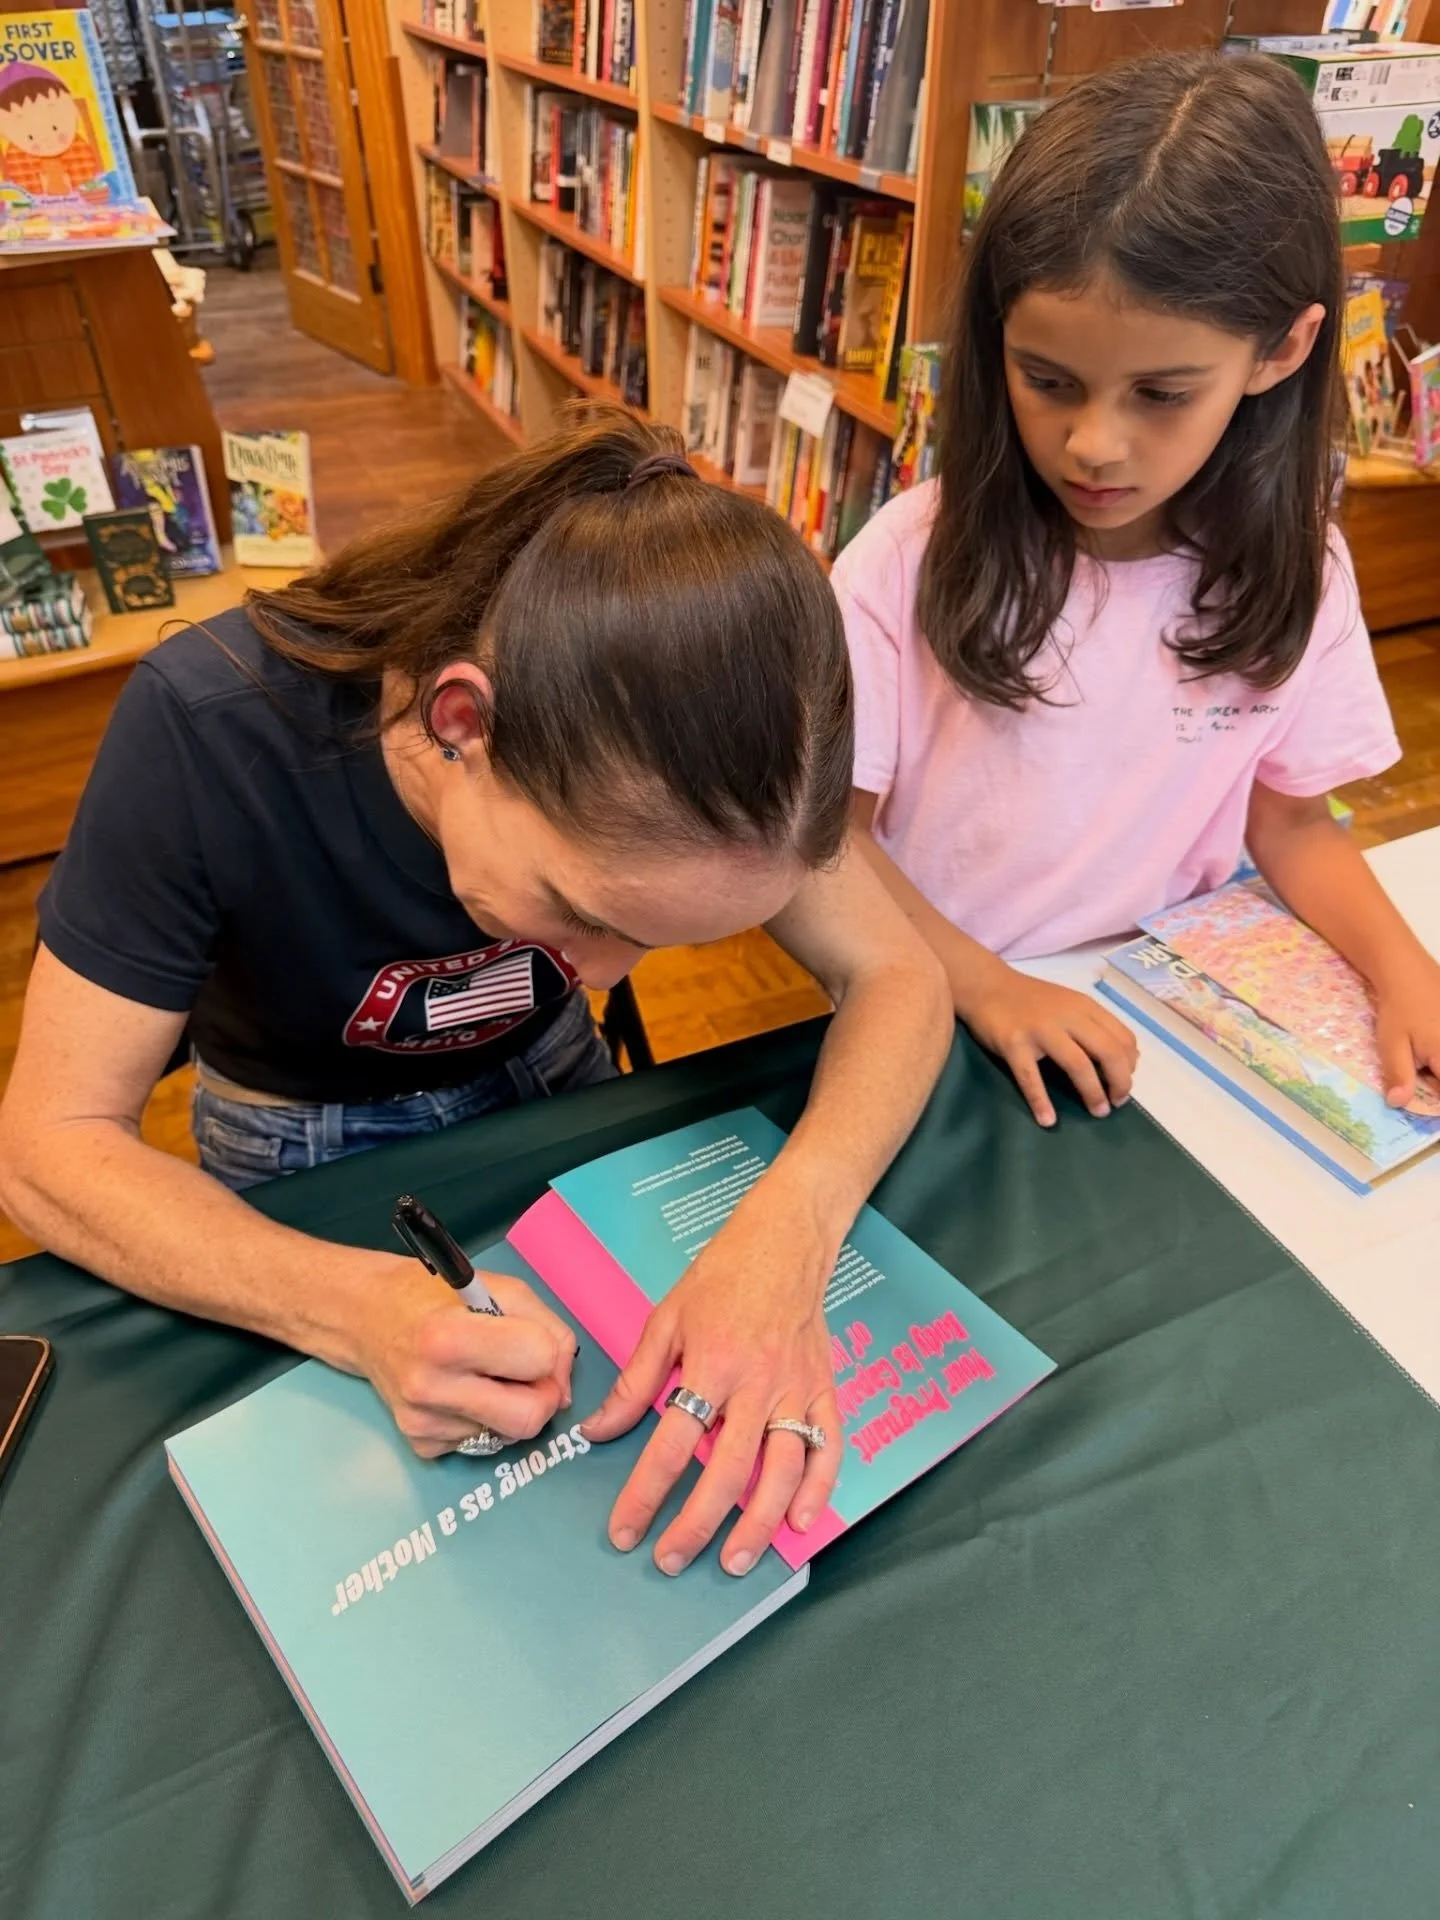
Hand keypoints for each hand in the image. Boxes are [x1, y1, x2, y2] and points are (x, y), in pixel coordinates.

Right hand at [351, 1255, 576, 1458]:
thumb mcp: (498, 1288)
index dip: (547, 1351)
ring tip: (484, 1373)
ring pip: (510, 1434)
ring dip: (511, 1405)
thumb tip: (564, 1385)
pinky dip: (485, 1419)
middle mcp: (431, 1386)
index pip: (539, 1361)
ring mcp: (422, 1422)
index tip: (531, 1340)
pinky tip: (462, 1390)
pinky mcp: (420, 1444)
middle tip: (525, 1371)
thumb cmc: (432, 1296)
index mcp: (450, 1337)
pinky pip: (481, 1442)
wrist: (365, 1317)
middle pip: (529, 1418)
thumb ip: (547, 1328)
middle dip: (543, 1395)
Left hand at [581, 1175, 841, 1576]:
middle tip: (671, 1561)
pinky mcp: (825, 1389)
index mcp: (711, 1364)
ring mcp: (796, 1389)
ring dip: (757, 1523)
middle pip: (726, 1471)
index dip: (645, 1493)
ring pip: (781, 1471)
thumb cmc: (721, 1276)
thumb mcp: (665, 1319)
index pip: (671, 1443)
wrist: (785, 1241)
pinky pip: (828, 1448)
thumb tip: (599, 1431)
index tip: (625, 1531)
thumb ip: (635, 1380)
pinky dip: (817, 1489)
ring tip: (734, 1561)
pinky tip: (798, 1523)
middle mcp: (756, 1383)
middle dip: (696, 1525)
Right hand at [956, 961, 1136, 1126]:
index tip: (1124, 1084)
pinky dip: (1040, 1101)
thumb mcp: (1069, 1004)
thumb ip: (1096, 1025)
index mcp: (1084, 1007)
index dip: (1130, 1065)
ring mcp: (1040, 1030)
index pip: (1122, 1037)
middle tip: (1117, 1103)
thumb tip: (1129, 1058)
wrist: (986, 986)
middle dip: (1119, 1082)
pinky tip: (1047, 1119)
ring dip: (1092, 1093)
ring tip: (1097, 1112)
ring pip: (1077, 1064)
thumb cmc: (1030, 1000)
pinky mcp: (1013, 1044)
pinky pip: (1030, 1077)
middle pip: (1107, 1051)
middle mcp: (1067, 1016)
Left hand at [1374, 950, 1439, 1107]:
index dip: (1435, 1097)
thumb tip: (1399, 1103)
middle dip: (1437, 1078)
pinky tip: (1429, 1037)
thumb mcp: (1391, 1044)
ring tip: (1422, 1047)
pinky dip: (1437, 1052)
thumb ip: (1399, 1075)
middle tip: (1418, 1064)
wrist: (1408, 970)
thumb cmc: (1398, 1008)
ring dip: (1437, 1064)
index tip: (1422, 1089)